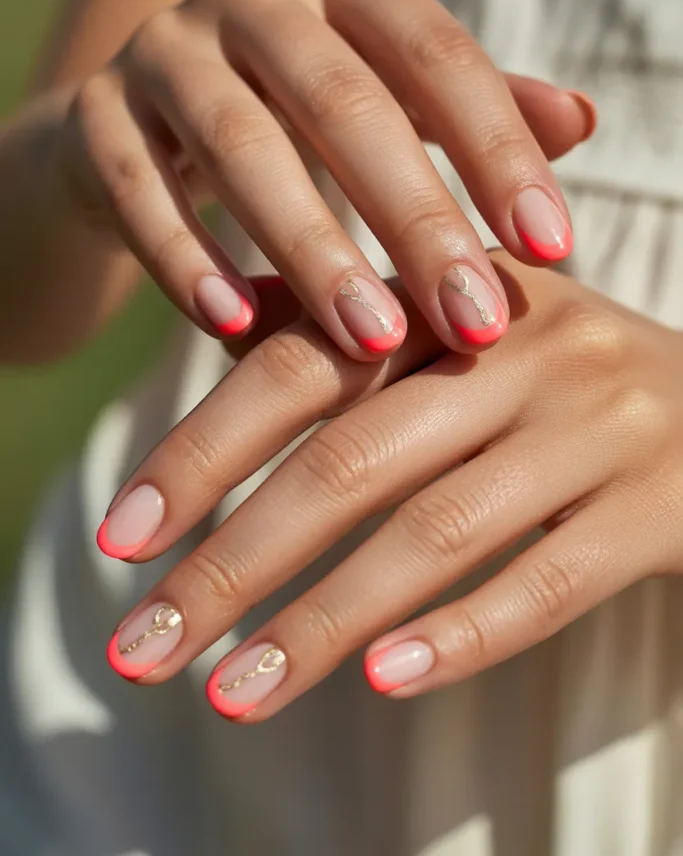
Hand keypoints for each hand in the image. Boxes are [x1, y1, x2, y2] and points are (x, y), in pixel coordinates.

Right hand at [59, 0, 593, 357]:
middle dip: (415, 220)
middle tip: (472, 321)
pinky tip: (235, 328)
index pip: (435, 56)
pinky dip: (187, 262)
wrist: (139, 124)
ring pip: (241, 147)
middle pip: (344, 104)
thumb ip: (468, 110)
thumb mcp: (383, 102)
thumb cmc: (288, 119)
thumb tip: (580, 122)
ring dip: (313, 252)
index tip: (552, 247)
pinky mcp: (95, 116)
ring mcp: (162, 48)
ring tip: (371, 340)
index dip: (498, 150)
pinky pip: (138, 191)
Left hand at [99, 258, 682, 719]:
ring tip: (230, 695)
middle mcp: (518, 348)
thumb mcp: (452, 323)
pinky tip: (379, 682)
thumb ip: (341, 320)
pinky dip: (460, 636)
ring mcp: (592, 426)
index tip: (120, 540)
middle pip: (350, 460)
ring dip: (321, 624)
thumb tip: (208, 321)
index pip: (297, 366)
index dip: (201, 452)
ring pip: (435, 532)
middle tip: (141, 650)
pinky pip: (544, 583)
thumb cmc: (543, 373)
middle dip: (233, 564)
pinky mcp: (652, 509)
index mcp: (448, 293)